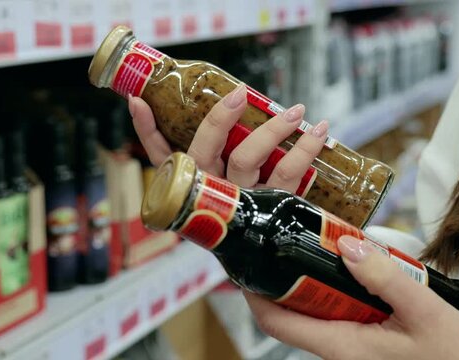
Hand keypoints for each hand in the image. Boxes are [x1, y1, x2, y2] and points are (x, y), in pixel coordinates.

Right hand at [129, 83, 328, 192]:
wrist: (267, 260)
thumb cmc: (241, 206)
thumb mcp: (218, 181)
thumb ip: (212, 150)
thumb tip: (210, 104)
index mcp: (192, 184)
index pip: (161, 156)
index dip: (146, 131)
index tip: (140, 101)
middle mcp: (211, 191)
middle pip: (205, 151)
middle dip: (219, 119)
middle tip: (240, 94)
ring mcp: (241, 201)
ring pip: (247, 159)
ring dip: (271, 129)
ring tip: (296, 110)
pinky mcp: (271, 208)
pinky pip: (287, 176)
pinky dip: (304, 152)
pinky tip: (318, 133)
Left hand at [245, 235, 458, 359]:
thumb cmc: (455, 356)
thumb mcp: (424, 311)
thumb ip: (384, 276)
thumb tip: (346, 245)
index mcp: (343, 346)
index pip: (279, 323)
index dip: (255, 296)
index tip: (248, 264)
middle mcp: (339, 351)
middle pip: (290, 316)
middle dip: (280, 281)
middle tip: (283, 241)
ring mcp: (351, 350)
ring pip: (313, 315)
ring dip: (307, 283)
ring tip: (314, 246)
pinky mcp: (365, 345)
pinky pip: (336, 316)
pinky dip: (332, 291)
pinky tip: (347, 269)